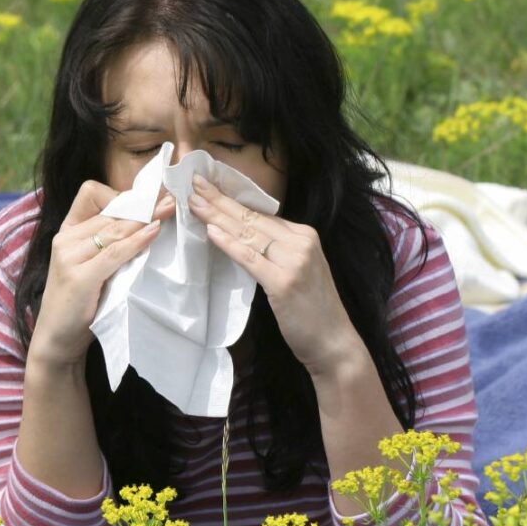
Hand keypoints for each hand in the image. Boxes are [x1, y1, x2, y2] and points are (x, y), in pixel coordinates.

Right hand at [29, 180, 173, 369]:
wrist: (57, 339)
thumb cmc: (79, 302)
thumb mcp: (91, 265)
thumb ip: (108, 244)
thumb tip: (147, 222)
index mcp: (66, 232)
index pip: (90, 193)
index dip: (120, 193)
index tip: (147, 199)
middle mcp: (64, 239)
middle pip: (109, 210)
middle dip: (143, 203)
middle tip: (171, 198)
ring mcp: (69, 257)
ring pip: (114, 228)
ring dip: (145, 217)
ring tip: (168, 210)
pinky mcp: (79, 277)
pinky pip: (114, 252)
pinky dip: (136, 241)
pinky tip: (153, 233)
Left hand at [188, 173, 363, 376]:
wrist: (333, 342)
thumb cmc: (311, 309)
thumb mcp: (296, 269)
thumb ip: (276, 249)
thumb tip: (241, 232)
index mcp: (304, 235)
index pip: (261, 214)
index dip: (232, 200)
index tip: (208, 186)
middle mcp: (301, 242)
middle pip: (251, 218)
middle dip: (219, 200)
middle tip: (193, 183)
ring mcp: (294, 261)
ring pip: (247, 233)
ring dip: (217, 216)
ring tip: (194, 201)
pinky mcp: (283, 282)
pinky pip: (250, 258)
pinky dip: (229, 244)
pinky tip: (211, 231)